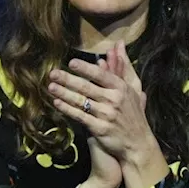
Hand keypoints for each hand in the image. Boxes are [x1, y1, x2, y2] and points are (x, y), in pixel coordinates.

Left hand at [48, 46, 160, 163]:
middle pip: (87, 87)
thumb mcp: (133, 88)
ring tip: (50, 87)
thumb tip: (118, 45)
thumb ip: (123, 66)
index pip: (101, 76)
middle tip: (52, 73)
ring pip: (81, 102)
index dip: (86, 69)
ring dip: (64, 93)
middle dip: (68, 80)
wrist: (138, 143)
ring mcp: (106, 115)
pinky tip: (57, 103)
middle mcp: (114, 100)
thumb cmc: (133, 113)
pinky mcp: (99, 129)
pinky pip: (80, 116)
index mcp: (121, 88)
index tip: (71, 63)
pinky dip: (67, 109)